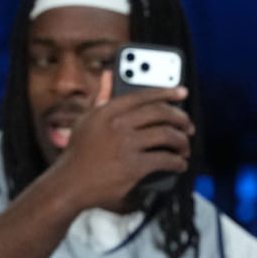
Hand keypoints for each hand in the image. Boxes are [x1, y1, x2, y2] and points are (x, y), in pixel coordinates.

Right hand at [52, 70, 193, 210]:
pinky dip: (178, 162)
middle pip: (160, 113)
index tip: (183, 91)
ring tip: (185, 148)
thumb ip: (101, 96)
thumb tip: (108, 73)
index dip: (167, 91)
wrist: (69, 184)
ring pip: (167, 135)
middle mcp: (117, 124)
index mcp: (107, 110)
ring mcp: (126, 145)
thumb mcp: (86, 119)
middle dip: (180, 119)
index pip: (144, 95)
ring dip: (182, 142)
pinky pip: (165, 159)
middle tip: (188, 126)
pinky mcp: (133, 167)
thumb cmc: (78, 152)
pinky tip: (180, 164)